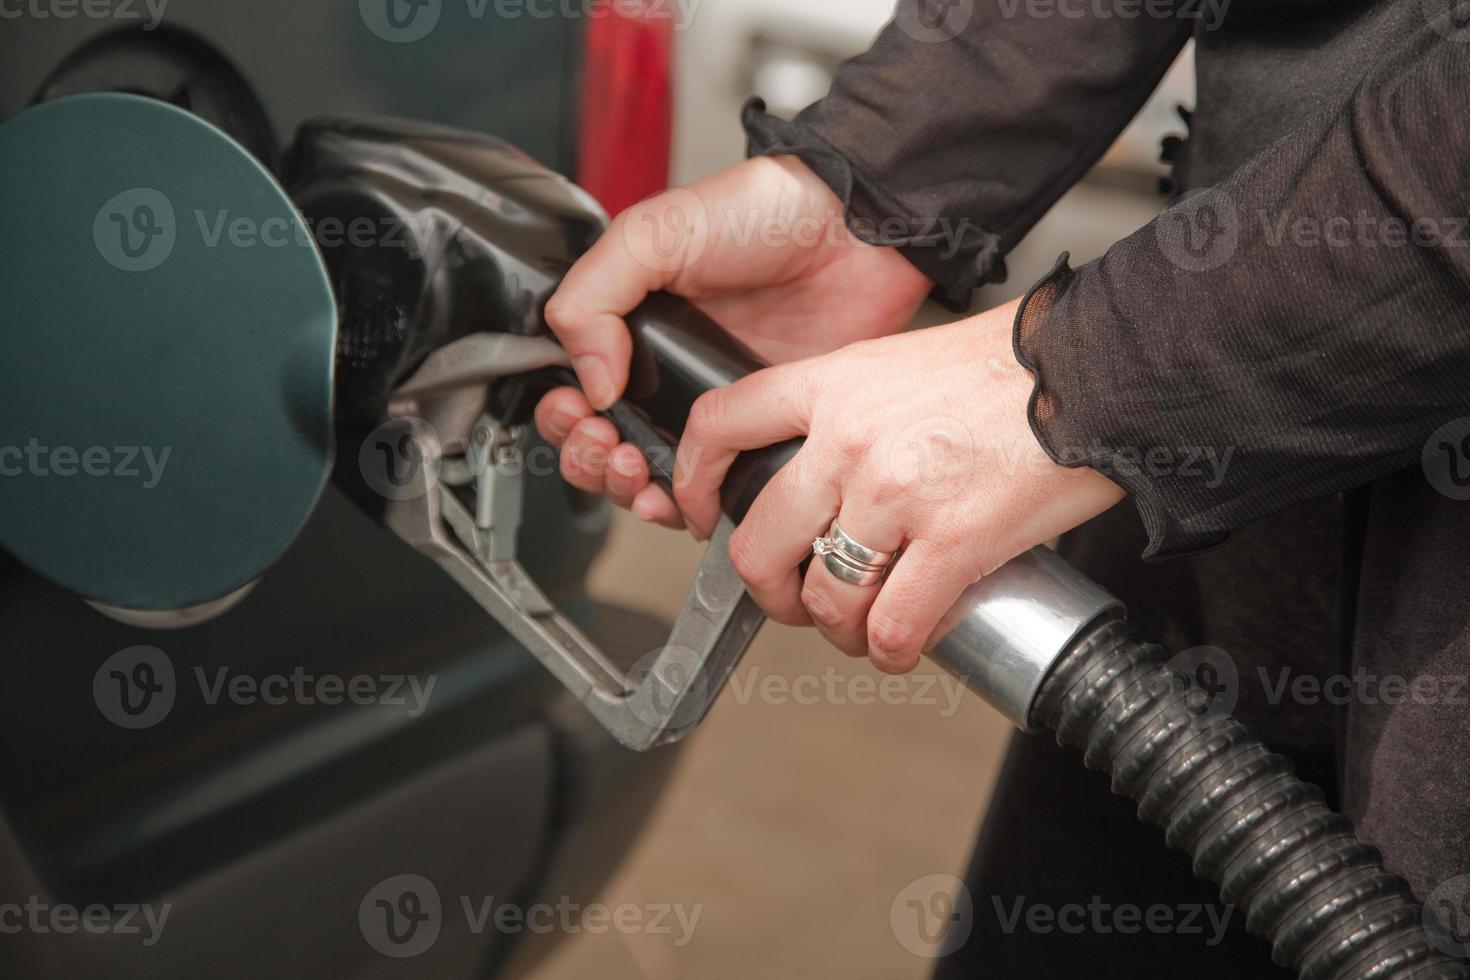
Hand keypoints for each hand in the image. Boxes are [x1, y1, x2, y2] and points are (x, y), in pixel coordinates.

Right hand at [535, 156, 932, 526]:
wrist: (853, 235)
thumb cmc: (762, 215)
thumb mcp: (654, 233)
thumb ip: (595, 296)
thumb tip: (587, 379)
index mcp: (630, 327)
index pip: (572, 389)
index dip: (563, 413)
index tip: (574, 410)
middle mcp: (664, 374)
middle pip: (602, 446)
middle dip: (588, 458)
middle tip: (605, 444)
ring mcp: (711, 409)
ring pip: (649, 477)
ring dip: (626, 488)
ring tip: (636, 469)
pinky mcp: (757, 434)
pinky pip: (713, 487)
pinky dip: (687, 504)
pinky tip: (681, 493)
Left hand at [671, 299, 1125, 672]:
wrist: (1100, 368)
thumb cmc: (1012, 366)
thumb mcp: (901, 362)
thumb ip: (848, 412)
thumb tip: (819, 478)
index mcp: (832, 383)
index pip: (719, 425)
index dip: (690, 481)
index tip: (697, 514)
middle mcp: (850, 439)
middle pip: (758, 542)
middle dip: (769, 590)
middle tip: (794, 599)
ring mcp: (898, 493)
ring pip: (824, 597)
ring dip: (837, 628)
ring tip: (862, 624)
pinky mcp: (955, 541)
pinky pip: (892, 627)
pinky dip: (891, 651)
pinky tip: (904, 644)